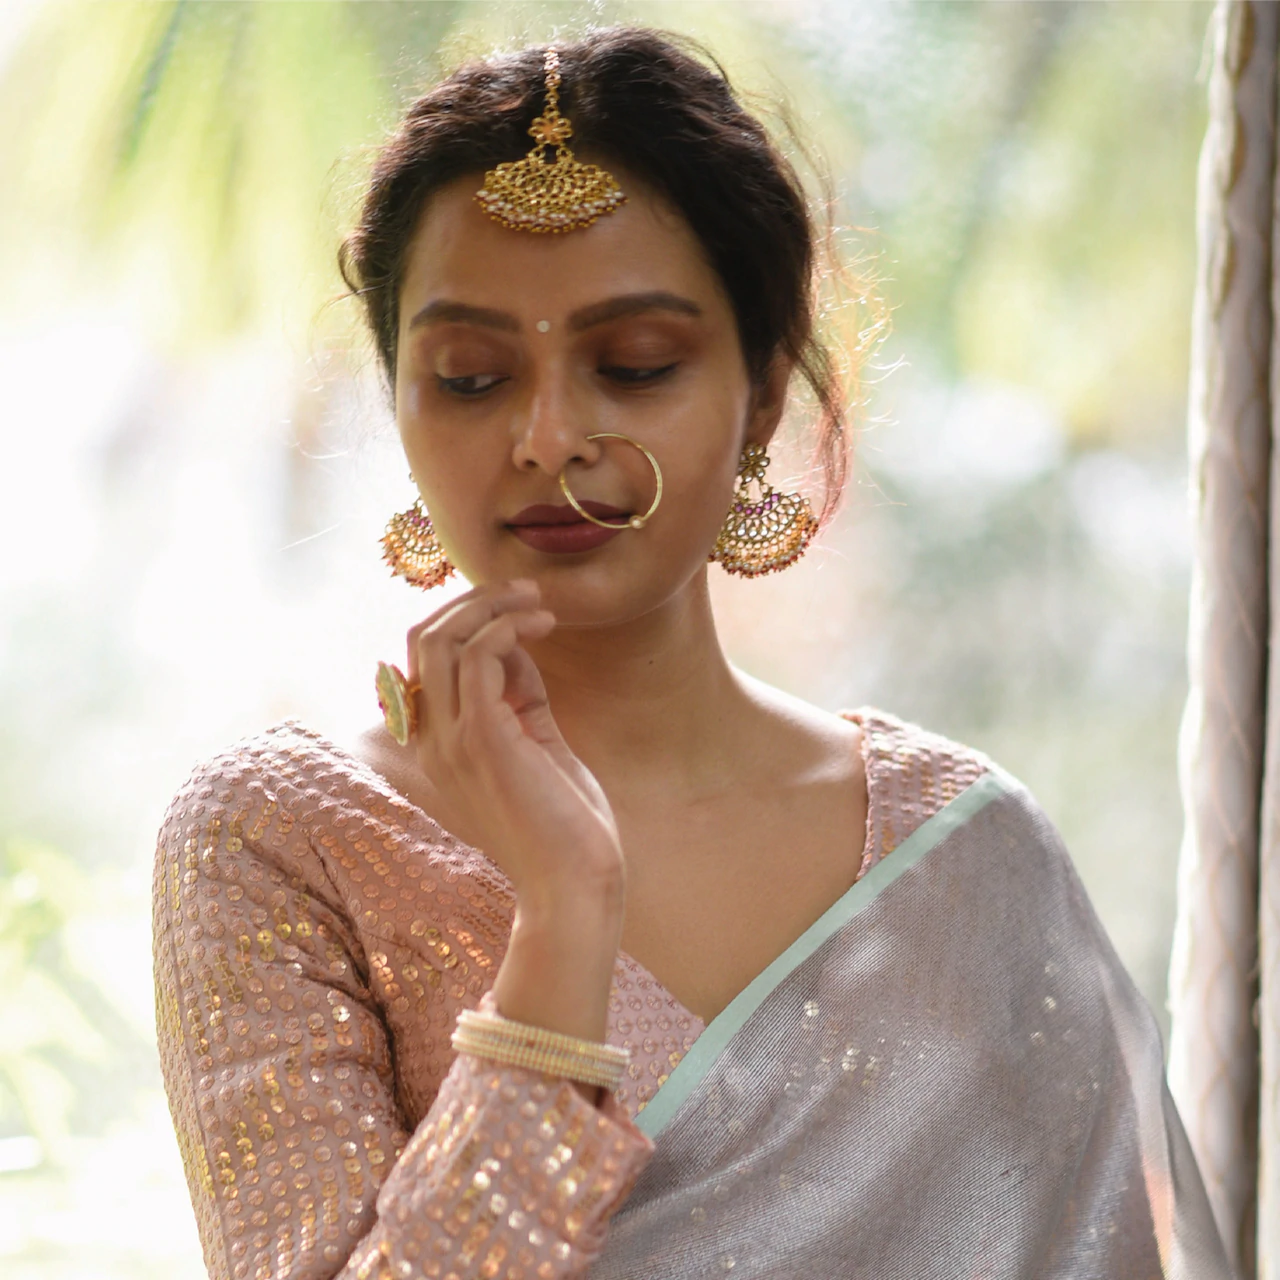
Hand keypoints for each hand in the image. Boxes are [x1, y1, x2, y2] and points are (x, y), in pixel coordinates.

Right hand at [404, 579, 623, 908]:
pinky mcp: (484, 739)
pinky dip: (506, 627)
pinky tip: (542, 625)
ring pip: (440, 639)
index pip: (422, 658)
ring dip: (490, 604)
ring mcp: (452, 740)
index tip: (517, 609)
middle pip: (421, 638)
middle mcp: (432, 740)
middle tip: (526, 591)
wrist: (575, 882)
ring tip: (537, 601)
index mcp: (438, 742)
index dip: (463, 620)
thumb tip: (515, 643)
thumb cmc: (564, 820)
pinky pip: (476, 657)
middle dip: (471, 600)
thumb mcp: (535, 741)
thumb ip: (517, 695)